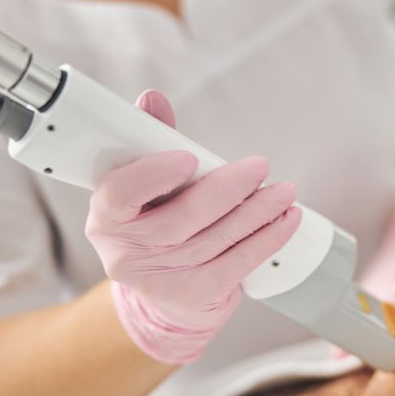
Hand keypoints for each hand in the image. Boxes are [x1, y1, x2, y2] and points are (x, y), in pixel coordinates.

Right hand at [85, 90, 300, 363]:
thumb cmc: (158, 223)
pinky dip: (268, 238)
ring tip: (285, 191)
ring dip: (258, 211)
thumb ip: (152, 141)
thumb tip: (152, 98)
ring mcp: (159, 280)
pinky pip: (238, 262)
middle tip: (260, 167)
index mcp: (106, 216)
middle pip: (182, 218)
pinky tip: (287, 219)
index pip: (120, 193)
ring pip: (217, 238)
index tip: (190, 157)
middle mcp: (125, 253)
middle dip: (228, 189)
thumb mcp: (149, 185)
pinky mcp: (194, 296)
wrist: (166, 292)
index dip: (154, 175)